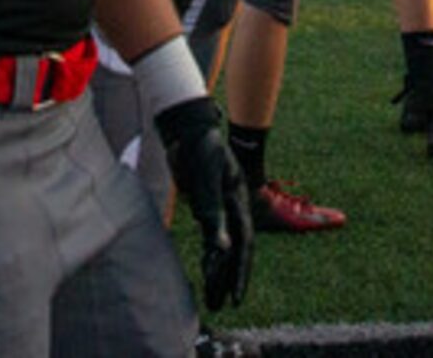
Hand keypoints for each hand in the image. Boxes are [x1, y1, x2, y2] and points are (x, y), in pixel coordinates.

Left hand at [154, 95, 254, 310]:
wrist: (188, 128)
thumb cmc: (200, 146)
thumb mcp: (207, 175)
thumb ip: (212, 209)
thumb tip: (219, 246)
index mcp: (239, 201)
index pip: (244, 244)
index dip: (241, 272)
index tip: (236, 297)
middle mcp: (233, 208)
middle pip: (235, 251)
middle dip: (229, 279)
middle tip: (220, 306)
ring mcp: (220, 208)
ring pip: (222, 247)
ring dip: (218, 273)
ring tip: (212, 299)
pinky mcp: (205, 207)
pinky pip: (210, 238)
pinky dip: (209, 256)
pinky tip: (206, 273)